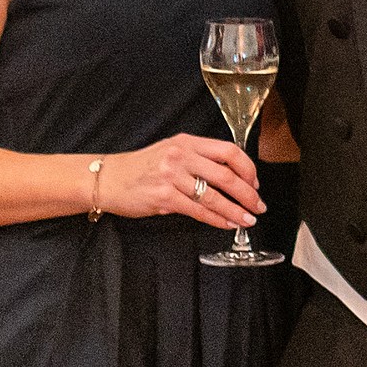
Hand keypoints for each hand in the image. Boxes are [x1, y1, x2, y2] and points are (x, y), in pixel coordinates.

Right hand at [98, 136, 260, 230]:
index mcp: (187, 142)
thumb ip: (198, 161)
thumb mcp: (171, 153)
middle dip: (247, 194)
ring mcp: (171, 176)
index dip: (247, 168)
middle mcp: (180, 156)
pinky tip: (226, 224)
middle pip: (226, 175)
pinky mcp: (163, 197)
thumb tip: (230, 179)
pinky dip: (216, 219)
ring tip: (247, 219)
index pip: (228, 150)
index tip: (255, 183)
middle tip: (258, 205)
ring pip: (214, 196)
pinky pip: (198, 211)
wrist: (109, 179)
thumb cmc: (141, 168)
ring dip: (235, 210)